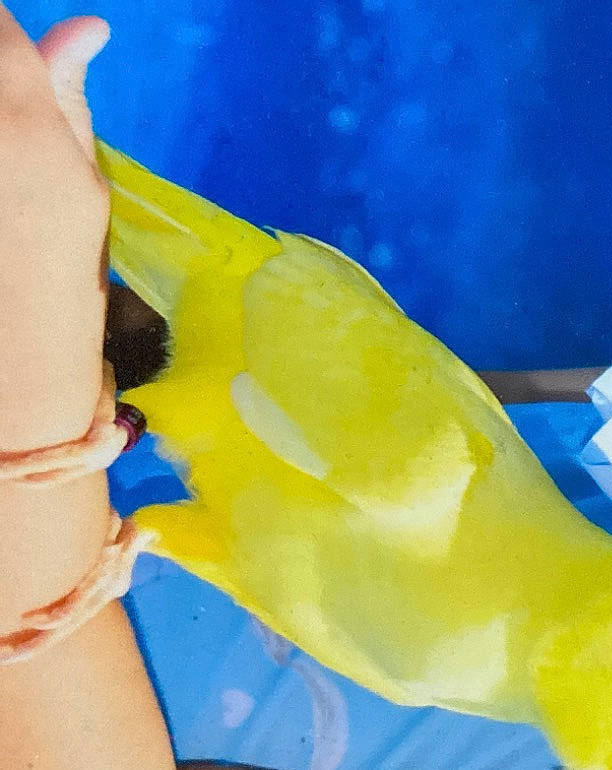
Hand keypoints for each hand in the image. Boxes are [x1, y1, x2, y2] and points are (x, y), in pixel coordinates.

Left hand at [0, 9, 110, 448]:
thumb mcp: (83, 190)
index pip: (2, 32)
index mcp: (21, 122)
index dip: (6, 40)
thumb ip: (66, 98)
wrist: (5, 376)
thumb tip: (88, 26)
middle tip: (13, 140)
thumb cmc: (60, 287)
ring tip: (8, 185)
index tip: (16, 64)